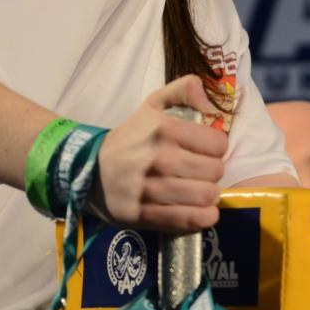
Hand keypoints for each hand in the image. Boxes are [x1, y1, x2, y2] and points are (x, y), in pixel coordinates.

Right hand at [92, 75, 227, 231]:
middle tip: (202, 172)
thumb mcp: (153, 103)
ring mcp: (150, 189)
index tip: (207, 151)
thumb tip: (211, 104)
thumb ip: (184, 89)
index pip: (218, 144)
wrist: (91, 168)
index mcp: (164, 129)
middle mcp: (159, 158)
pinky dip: (202, 218)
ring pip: (204, 196)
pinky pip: (188, 220)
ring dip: (209, 196)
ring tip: (202, 191)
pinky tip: (202, 211)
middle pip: (215, 171)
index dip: (217, 148)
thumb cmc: (131, 136)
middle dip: (213, 172)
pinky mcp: (143, 214)